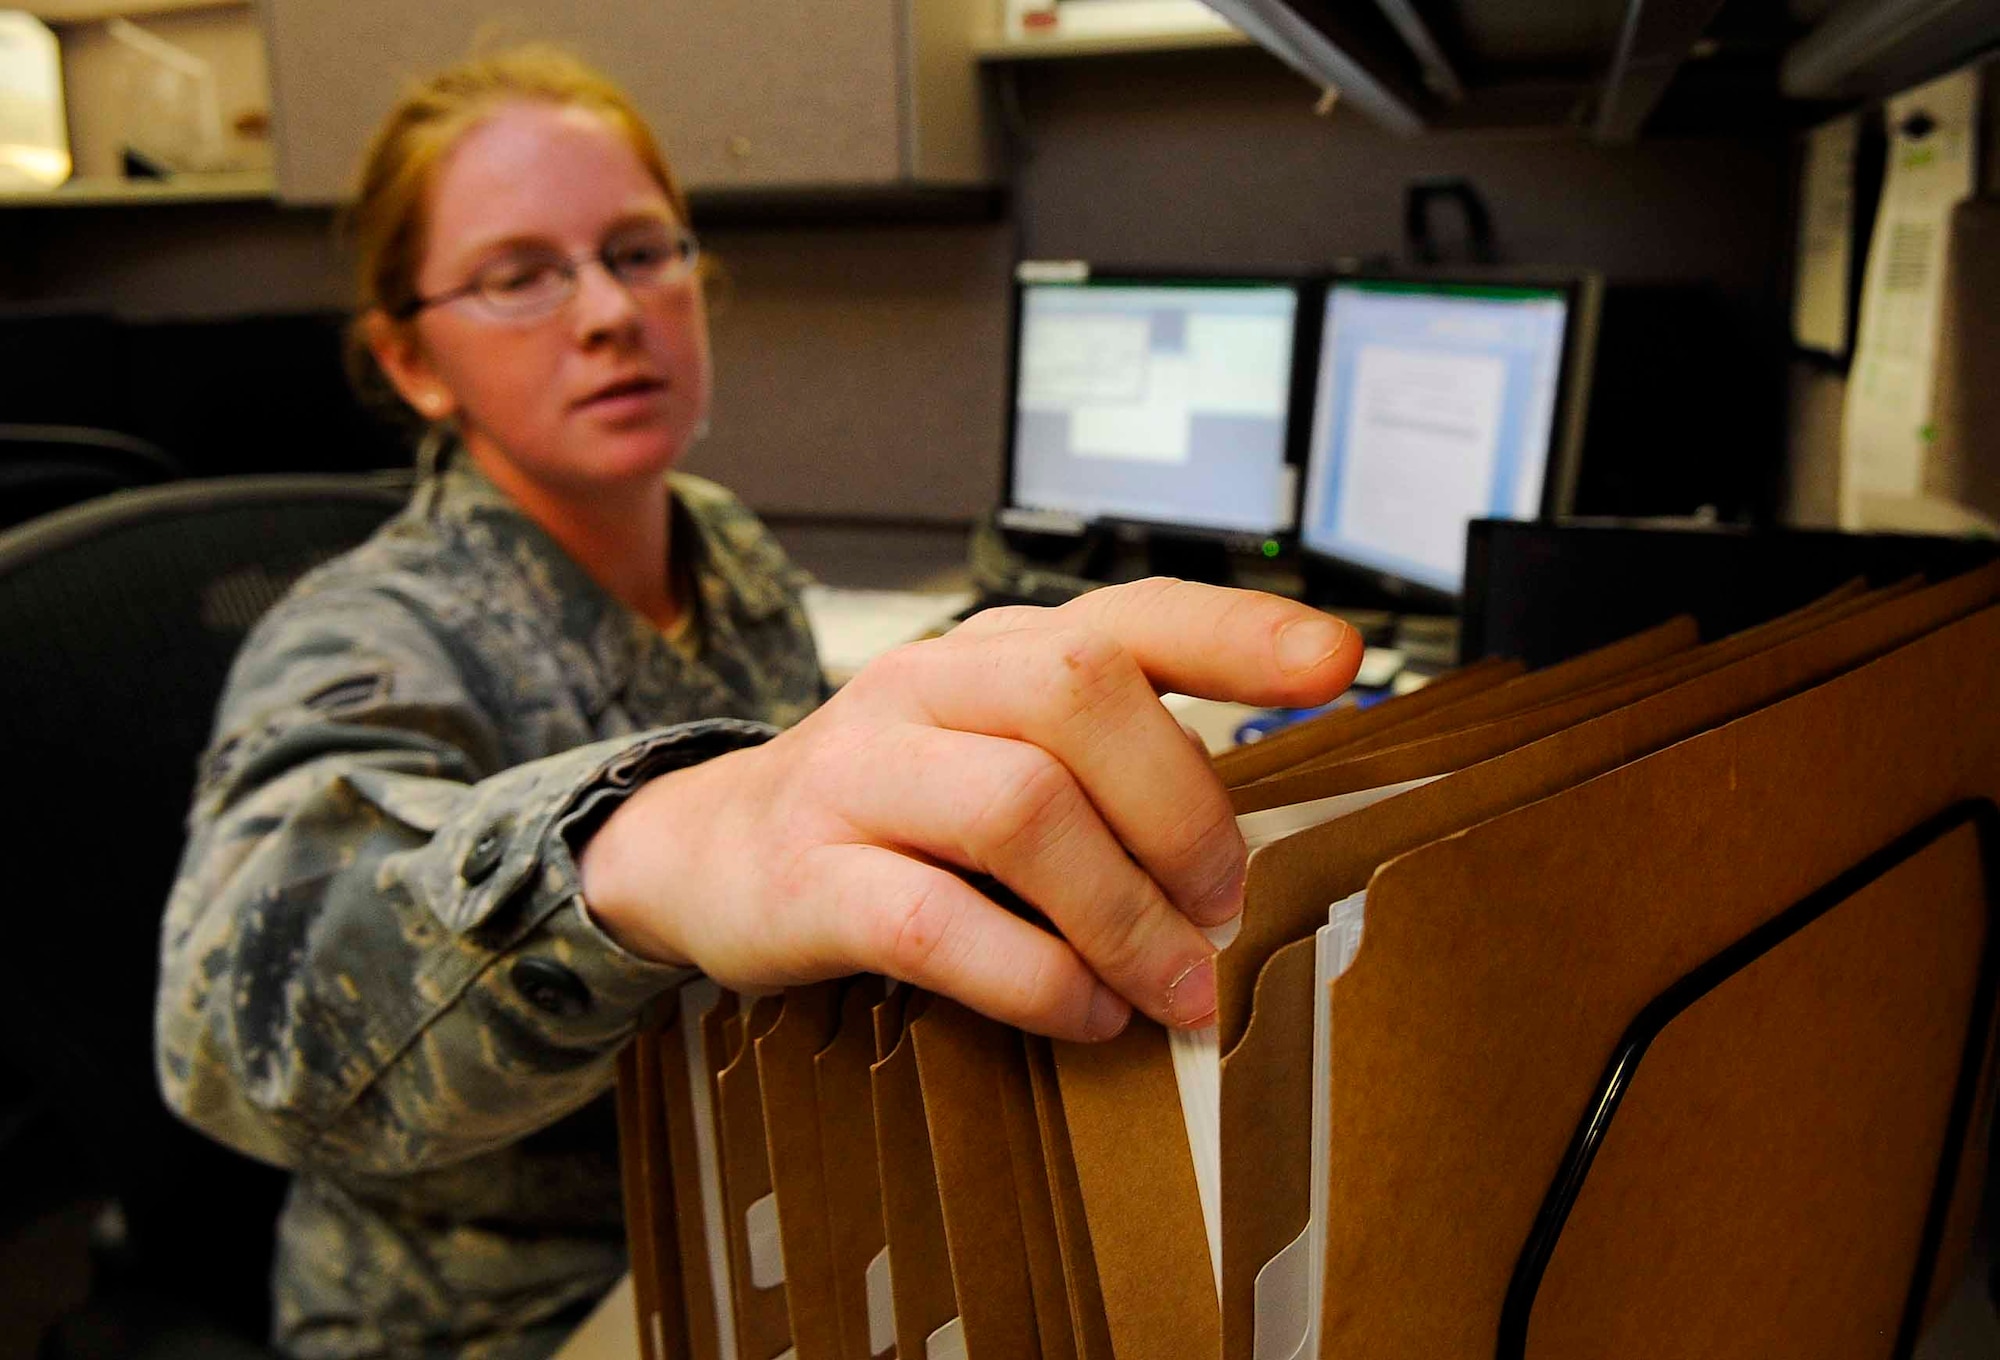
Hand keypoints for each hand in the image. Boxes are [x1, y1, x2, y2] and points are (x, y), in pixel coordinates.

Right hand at [579, 579, 1360, 1040]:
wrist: (706, 849)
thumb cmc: (893, 811)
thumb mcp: (996, 752)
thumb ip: (1106, 769)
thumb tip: (1247, 849)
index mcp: (994, 651)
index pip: (1125, 613)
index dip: (1237, 630)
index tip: (1337, 665)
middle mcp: (926, 686)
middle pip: (1080, 695)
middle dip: (1180, 810)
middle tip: (1223, 905)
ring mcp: (857, 774)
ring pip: (1018, 807)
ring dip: (1123, 914)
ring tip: (1171, 986)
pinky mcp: (807, 875)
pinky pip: (934, 922)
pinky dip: (1032, 978)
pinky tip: (1081, 1014)